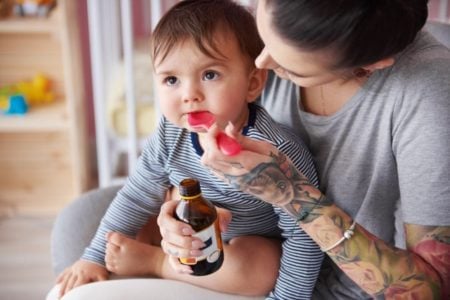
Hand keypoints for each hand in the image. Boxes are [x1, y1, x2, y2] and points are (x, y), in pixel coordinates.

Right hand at [56, 259, 107, 297]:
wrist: (97, 253)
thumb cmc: (100, 266)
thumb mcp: (103, 275)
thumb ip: (102, 283)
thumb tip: (103, 290)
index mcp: (84, 275)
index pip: (77, 286)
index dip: (73, 293)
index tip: (71, 298)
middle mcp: (77, 272)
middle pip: (69, 284)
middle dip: (66, 292)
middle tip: (62, 299)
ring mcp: (74, 268)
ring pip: (66, 279)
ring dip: (62, 288)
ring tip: (59, 296)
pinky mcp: (72, 266)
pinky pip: (65, 272)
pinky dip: (60, 277)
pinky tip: (56, 282)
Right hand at [157, 199, 230, 272]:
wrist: (203, 221)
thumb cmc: (204, 213)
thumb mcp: (213, 210)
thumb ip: (222, 215)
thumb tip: (223, 227)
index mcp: (169, 211)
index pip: (165, 219)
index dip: (175, 226)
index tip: (191, 230)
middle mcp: (165, 226)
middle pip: (167, 235)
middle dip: (183, 242)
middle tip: (200, 243)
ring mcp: (167, 239)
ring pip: (169, 248)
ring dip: (183, 253)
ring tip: (199, 253)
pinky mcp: (172, 252)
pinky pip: (171, 261)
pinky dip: (179, 267)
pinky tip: (190, 269)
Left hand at [201, 124, 319, 206]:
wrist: (285, 189)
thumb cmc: (279, 166)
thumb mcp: (265, 147)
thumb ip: (243, 139)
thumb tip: (228, 128)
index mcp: (246, 164)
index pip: (216, 152)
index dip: (212, 137)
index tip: (218, 127)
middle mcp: (236, 175)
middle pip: (208, 159)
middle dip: (210, 143)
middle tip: (221, 134)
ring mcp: (233, 181)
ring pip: (209, 165)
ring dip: (212, 150)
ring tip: (226, 143)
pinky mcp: (233, 184)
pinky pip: (216, 170)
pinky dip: (216, 158)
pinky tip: (228, 152)